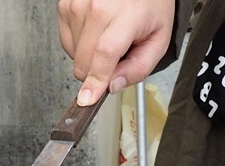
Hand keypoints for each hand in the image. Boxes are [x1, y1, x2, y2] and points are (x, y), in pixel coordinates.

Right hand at [58, 0, 175, 105]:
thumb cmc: (149, 7)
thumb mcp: (158, 40)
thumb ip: (139, 68)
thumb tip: (113, 85)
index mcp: (126, 15)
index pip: (105, 52)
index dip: (96, 79)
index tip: (88, 97)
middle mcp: (98, 6)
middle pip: (84, 61)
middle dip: (97, 72)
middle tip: (117, 55)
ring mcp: (78, 5)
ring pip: (73, 55)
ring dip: (89, 56)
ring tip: (107, 37)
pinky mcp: (66, 6)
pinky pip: (66, 42)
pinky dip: (79, 44)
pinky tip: (95, 32)